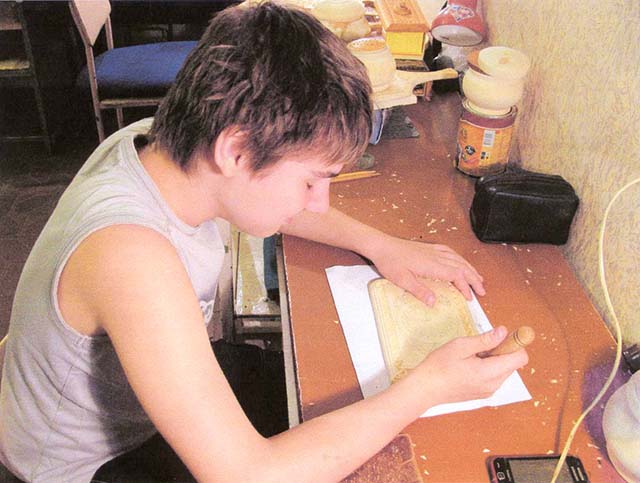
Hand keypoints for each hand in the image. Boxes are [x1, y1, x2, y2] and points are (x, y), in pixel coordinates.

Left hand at [366, 235, 484, 304]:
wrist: (381, 245)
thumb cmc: (390, 261)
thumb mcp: (402, 280)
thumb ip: (419, 291)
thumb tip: (433, 302)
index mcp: (432, 265)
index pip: (456, 275)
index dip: (466, 287)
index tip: (470, 298)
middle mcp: (436, 256)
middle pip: (462, 266)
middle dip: (474, 279)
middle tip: (482, 291)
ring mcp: (433, 250)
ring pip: (458, 258)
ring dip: (470, 269)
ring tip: (478, 278)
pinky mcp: (428, 247)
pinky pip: (450, 252)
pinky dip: (459, 258)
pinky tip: (460, 261)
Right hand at [411, 327, 528, 406]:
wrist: (424, 389)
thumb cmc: (438, 366)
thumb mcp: (460, 346)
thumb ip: (485, 340)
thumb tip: (503, 332)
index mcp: (489, 372)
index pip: (520, 358)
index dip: (514, 343)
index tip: (500, 337)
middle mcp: (493, 384)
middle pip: (513, 363)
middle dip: (501, 350)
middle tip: (478, 347)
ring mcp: (489, 391)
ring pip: (503, 369)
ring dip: (493, 359)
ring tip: (471, 357)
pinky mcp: (483, 393)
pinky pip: (494, 377)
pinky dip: (488, 368)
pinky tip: (468, 365)